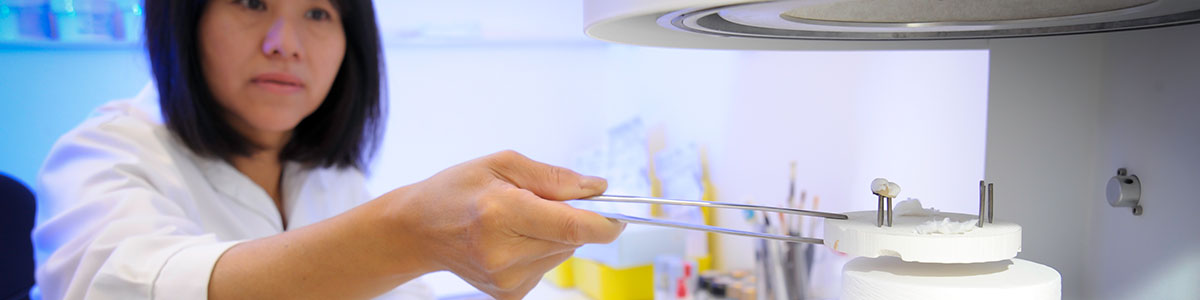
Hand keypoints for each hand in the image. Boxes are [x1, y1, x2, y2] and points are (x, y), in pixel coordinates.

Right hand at [382, 150, 624, 298]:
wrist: (418, 230)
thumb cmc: (457, 190)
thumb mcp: (501, 164)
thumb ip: (553, 177)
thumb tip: (596, 188)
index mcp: (501, 212)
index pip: (571, 226)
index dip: (604, 222)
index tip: (619, 215)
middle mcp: (504, 252)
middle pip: (571, 238)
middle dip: (572, 217)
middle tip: (544, 200)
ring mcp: (507, 278)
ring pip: (563, 252)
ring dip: (554, 233)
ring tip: (518, 219)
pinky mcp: (510, 293)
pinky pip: (548, 266)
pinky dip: (540, 249)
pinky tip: (511, 239)